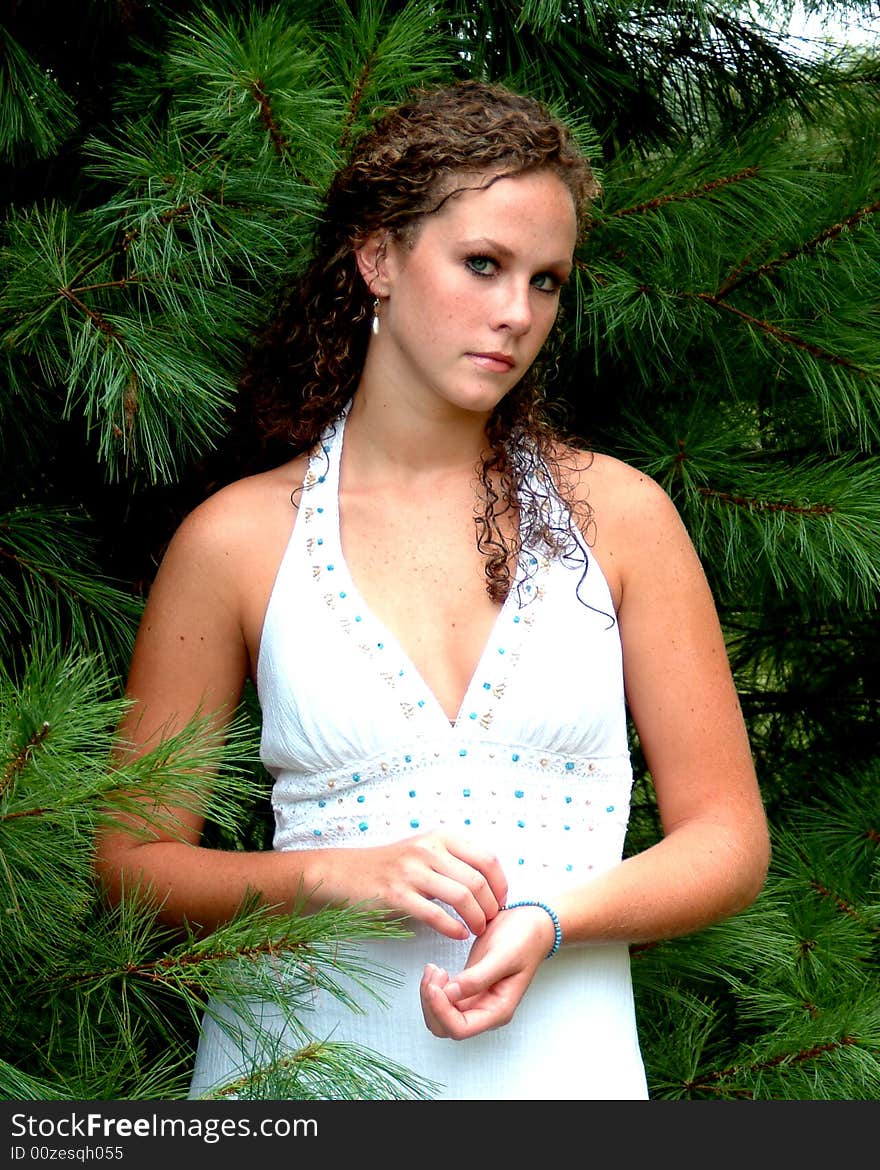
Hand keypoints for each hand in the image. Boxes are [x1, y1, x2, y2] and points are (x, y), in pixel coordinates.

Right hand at [336, 831, 507, 940]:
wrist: (346, 873)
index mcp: (439, 837)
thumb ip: (453, 858)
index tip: (502, 900)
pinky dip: (454, 929)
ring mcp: (412, 872)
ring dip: (476, 919)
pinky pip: (436, 915)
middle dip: (491, 906)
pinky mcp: (397, 895)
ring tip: (478, 929)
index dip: (500, 883)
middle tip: (492, 921)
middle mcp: (428, 850)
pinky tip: (459, 935)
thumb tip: (490, 880)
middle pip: (477, 880)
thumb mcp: (424, 848)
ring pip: (461, 897)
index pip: (486, 858)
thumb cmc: (391, 865)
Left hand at [419, 903, 555, 1037]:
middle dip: (431, 1004)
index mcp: (497, 1010)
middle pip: (444, 1027)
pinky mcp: (467, 988)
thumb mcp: (502, 956)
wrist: (530, 924)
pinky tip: (436, 969)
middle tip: (433, 973)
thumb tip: (450, 993)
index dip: (441, 1011)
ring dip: (429, 996)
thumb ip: (477, 978)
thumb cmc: (523, 939)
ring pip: (439, 1015)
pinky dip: (433, 988)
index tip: (435, 985)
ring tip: (433, 969)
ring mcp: (475, 1001)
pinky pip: (443, 1000)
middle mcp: (484, 1011)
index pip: (460, 1029)